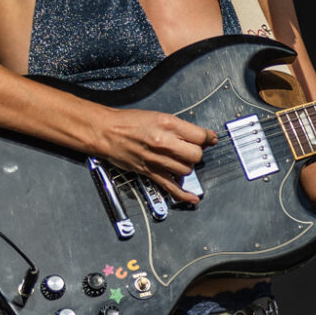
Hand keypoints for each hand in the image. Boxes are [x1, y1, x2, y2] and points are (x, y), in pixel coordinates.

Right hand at [94, 105, 216, 203]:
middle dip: (196, 153)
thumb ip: (182, 127)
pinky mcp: (149, 172)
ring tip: (178, 159)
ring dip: (186, 166)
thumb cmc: (129, 122)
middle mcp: (163, 142)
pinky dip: (183, 195)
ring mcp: (156, 159)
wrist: (106, 131)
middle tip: (190, 149)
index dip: (207, 138)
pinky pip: (170, 186)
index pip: (200, 136)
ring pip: (186, 170)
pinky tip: (192, 198)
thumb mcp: (159, 116)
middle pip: (196, 155)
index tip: (209, 140)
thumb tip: (204, 136)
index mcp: (168, 125)